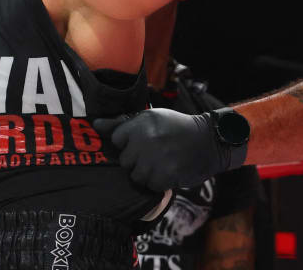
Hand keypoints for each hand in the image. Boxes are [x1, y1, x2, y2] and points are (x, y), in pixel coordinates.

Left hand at [93, 109, 244, 191]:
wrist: (208, 141)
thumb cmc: (175, 127)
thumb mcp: (151, 118)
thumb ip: (122, 123)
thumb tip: (95, 124)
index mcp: (142, 123)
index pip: (117, 139)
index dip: (128, 142)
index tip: (142, 141)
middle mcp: (146, 140)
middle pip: (125, 160)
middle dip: (137, 159)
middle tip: (154, 153)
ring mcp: (155, 159)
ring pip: (135, 176)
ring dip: (147, 173)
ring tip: (161, 163)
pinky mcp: (165, 176)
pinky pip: (149, 185)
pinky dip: (158, 182)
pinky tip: (168, 171)